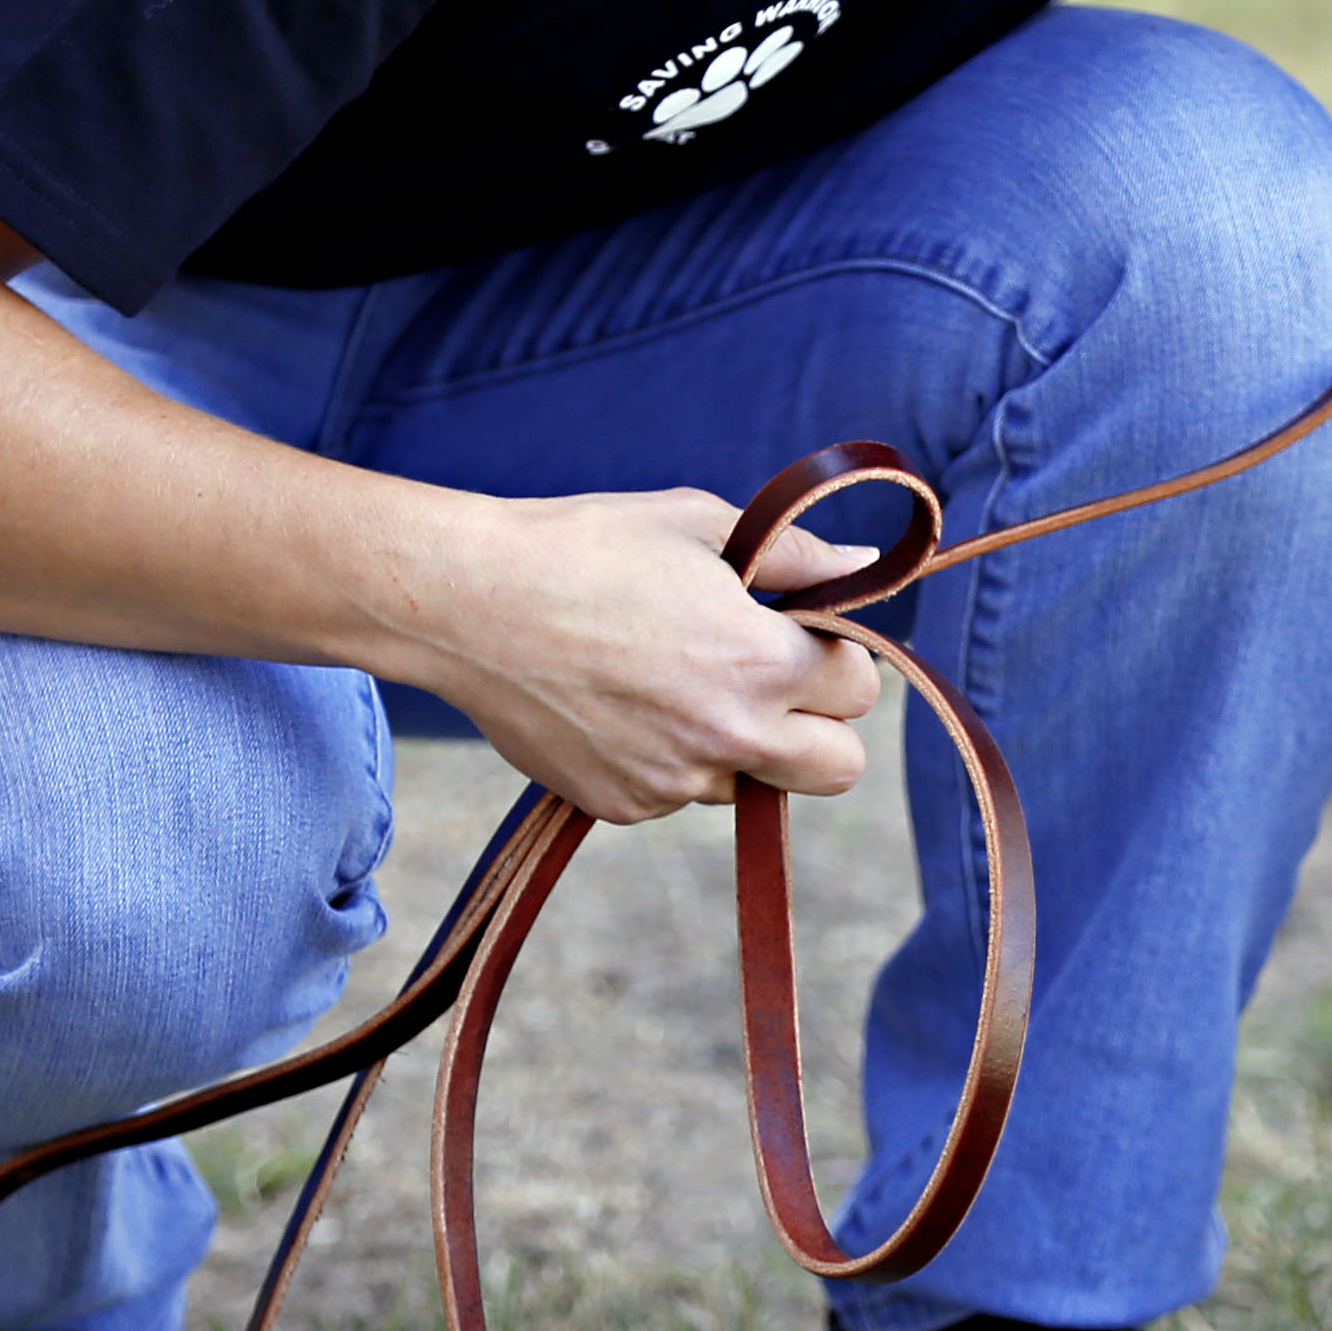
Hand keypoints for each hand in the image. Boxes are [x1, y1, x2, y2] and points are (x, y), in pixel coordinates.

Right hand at [391, 488, 890, 825]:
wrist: (468, 603)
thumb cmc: (586, 547)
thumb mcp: (700, 526)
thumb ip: (796, 556)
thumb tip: (864, 564)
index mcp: (760, 662)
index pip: (861, 690)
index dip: (838, 654)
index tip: (800, 629)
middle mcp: (727, 735)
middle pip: (840, 770)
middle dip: (825, 725)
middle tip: (776, 678)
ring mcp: (673, 780)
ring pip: (757, 785)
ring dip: (745, 745)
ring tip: (681, 681)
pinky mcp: (622, 804)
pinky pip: (681, 792)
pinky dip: (672, 758)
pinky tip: (626, 702)